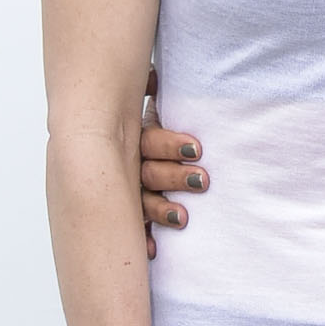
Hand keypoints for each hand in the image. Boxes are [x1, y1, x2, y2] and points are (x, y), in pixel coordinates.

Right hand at [137, 69, 206, 257]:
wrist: (121, 151)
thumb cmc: (161, 132)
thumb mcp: (163, 110)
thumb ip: (154, 93)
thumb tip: (151, 74)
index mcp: (137, 137)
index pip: (150, 140)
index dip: (171, 144)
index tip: (197, 148)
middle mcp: (128, 164)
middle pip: (147, 171)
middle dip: (174, 176)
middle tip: (203, 181)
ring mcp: (127, 193)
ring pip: (141, 201)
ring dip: (161, 209)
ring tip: (184, 218)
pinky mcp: (131, 217)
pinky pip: (135, 229)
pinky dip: (144, 239)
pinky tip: (154, 251)